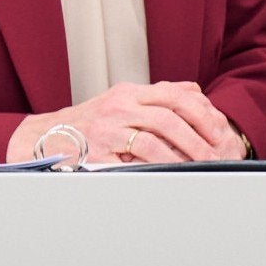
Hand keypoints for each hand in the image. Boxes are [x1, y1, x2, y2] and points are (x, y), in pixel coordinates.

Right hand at [6, 81, 248, 163]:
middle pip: (171, 115)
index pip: (176, 95)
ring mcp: (109, 126)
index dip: (202, 113)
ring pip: (156, 136)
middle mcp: (121, 105)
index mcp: (131, 92)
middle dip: (198, 135)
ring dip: (182, 153)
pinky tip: (171, 173)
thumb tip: (195, 94)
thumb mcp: (122, 101)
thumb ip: (157, 97)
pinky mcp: (99, 149)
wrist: (47, 137)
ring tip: (197, 166)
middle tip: (213, 153)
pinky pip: (136, 156)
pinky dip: (158, 164)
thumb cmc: (91, 123)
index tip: (218, 131)